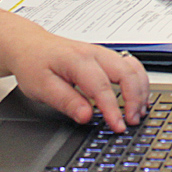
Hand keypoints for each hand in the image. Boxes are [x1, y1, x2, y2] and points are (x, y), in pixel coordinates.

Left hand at [4, 32, 148, 132]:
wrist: (30, 45)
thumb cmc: (34, 63)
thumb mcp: (41, 87)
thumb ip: (66, 101)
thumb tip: (86, 116)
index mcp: (78, 61)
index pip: (102, 87)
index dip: (113, 109)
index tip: (118, 126)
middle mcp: (96, 53)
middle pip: (127, 73)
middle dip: (135, 98)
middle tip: (132, 121)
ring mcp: (104, 53)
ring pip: (134, 68)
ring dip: (141, 90)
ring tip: (139, 111)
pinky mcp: (106, 56)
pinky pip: (131, 66)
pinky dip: (139, 81)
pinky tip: (138, 95)